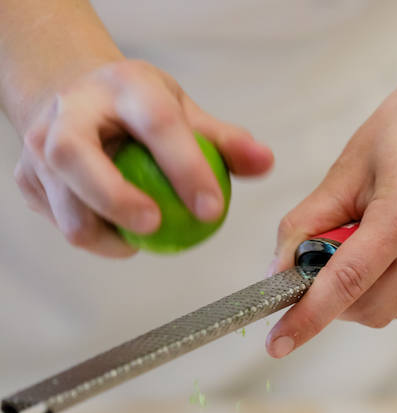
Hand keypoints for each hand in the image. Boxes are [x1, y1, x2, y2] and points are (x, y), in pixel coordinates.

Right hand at [15, 59, 273, 256]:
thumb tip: (264, 163)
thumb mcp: (181, 112)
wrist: (72, 99)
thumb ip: (223, 141)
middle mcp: (70, 112)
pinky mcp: (28, 181)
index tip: (212, 210)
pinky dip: (96, 238)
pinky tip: (118, 233)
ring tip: (141, 237)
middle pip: (76, 158)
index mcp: (121, 87)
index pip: (156, 125)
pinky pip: (63, 224)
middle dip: (114, 199)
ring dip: (106, 235)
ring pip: (65, 205)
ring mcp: (39, 148)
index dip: (186, 169)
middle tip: (154, 226)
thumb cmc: (134, 110)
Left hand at [265, 40, 396, 358]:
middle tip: (329, 270)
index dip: (307, 318)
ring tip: (377, 239)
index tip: (278, 344)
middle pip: (372, 311)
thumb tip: (279, 271)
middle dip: (340, 303)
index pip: (345, 284)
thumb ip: (307, 222)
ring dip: (372, 290)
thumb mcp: (347, 167)